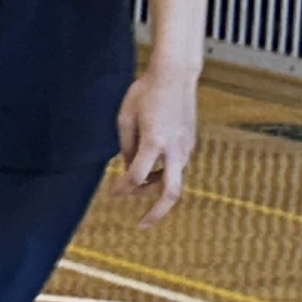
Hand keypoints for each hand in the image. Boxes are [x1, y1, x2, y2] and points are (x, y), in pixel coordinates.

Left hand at [116, 60, 199, 222]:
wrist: (175, 76)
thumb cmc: (145, 92)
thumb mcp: (126, 117)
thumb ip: (126, 146)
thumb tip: (128, 169)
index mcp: (154, 141)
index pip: (136, 176)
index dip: (121, 189)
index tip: (111, 195)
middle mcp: (174, 148)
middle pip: (170, 192)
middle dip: (156, 213)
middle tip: (140, 226)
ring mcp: (186, 147)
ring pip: (174, 181)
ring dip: (154, 189)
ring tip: (136, 187)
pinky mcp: (190, 144)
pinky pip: (176, 167)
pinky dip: (162, 174)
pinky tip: (149, 168)